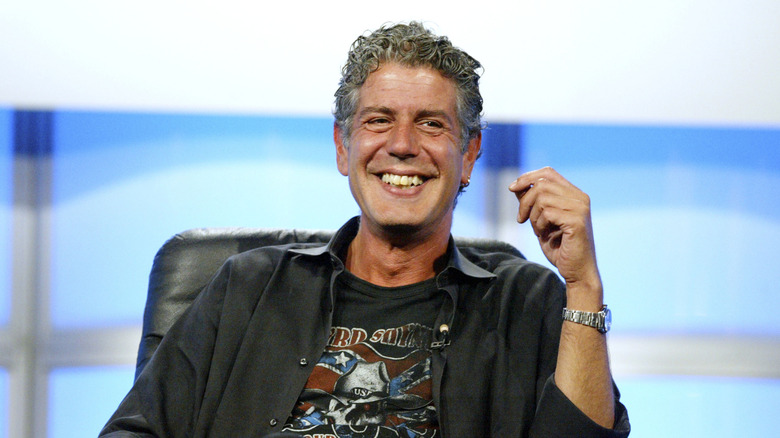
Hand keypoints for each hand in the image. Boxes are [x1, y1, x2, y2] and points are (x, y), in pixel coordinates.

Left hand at [509, 167, 600, 290]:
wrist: (576, 272)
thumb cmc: (559, 248)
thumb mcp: (541, 221)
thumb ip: (533, 203)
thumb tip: (517, 186)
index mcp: (574, 194)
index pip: (548, 173)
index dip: (527, 177)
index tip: (512, 188)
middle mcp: (580, 198)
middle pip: (541, 184)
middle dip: (525, 201)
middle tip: (522, 219)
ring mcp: (580, 208)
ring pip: (542, 198)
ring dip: (533, 216)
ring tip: (539, 230)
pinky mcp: (577, 221)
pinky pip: (547, 213)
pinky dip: (539, 225)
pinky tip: (544, 235)